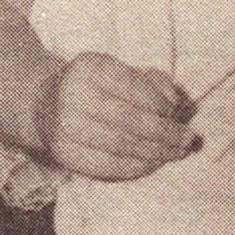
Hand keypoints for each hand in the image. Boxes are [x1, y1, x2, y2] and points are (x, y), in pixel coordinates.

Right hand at [36, 51, 194, 179]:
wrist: (46, 106)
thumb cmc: (97, 87)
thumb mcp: (120, 71)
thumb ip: (152, 82)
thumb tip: (177, 105)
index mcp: (89, 67)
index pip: (132, 85)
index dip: (160, 102)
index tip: (176, 111)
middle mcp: (72, 96)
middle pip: (129, 119)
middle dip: (166, 133)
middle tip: (189, 140)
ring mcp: (65, 128)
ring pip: (121, 145)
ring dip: (156, 153)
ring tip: (177, 153)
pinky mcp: (66, 154)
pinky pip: (108, 166)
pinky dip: (137, 167)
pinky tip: (153, 163)